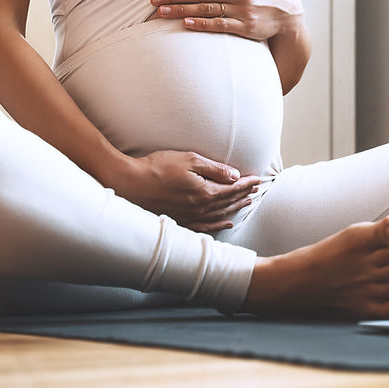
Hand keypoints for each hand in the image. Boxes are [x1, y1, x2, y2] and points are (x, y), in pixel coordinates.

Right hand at [109, 150, 260, 232]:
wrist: (130, 183)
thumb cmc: (158, 167)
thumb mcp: (189, 160)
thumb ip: (214, 169)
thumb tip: (235, 176)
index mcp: (205, 192)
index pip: (233, 188)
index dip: (247, 183)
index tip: (258, 179)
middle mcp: (200, 209)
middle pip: (229, 202)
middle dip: (244, 194)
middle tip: (256, 189)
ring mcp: (190, 218)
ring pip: (220, 215)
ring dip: (235, 208)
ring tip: (247, 202)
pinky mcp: (180, 222)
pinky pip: (206, 227)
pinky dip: (219, 225)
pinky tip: (227, 223)